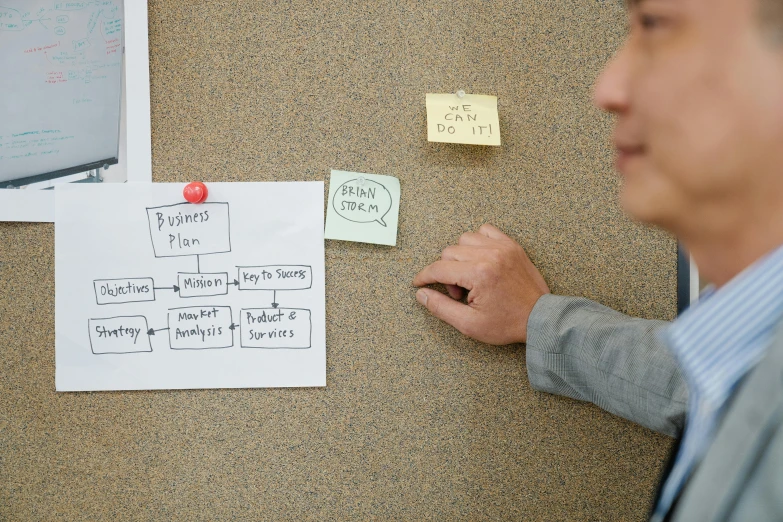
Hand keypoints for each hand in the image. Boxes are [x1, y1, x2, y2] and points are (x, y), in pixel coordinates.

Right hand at [413, 224, 549, 344]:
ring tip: (470, 277)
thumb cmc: (508, 323)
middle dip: (446, 273)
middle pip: (449, 253)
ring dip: (461, 257)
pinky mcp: (511, 245)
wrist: (540, 319)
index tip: (419, 283)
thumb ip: (441, 308)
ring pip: (465, 239)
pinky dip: (478, 242)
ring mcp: (502, 247)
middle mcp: (490, 255)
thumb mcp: (469, 324)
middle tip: (458, 293)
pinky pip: (485, 231)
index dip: (424, 277)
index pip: (439, 268)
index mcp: (479, 274)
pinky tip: (480, 260)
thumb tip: (422, 294)